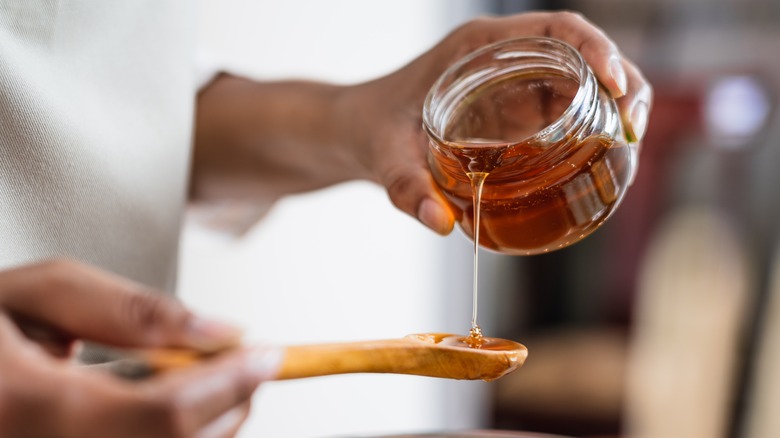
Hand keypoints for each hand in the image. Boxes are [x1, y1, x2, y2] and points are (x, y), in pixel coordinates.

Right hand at [0, 260, 280, 437]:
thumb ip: (131, 311)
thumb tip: (221, 332)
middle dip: (229, 403)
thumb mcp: (38, 293)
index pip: (162, 416)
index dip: (228, 384)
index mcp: (28, 410)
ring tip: (199, 376)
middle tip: (242, 362)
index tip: (268, 354)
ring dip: (210, 421)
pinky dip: (177, 433)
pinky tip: (166, 402)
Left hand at [343, 11, 652, 234]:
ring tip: (629, 151)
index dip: (597, 47)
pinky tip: (603, 164)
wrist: (357, 132)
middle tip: (633, 130)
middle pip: (584, 53)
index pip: (555, 28)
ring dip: (616, 109)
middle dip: (623, 83)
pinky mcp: (516, 112)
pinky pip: (567, 112)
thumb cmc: (370, 130)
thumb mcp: (384, 157)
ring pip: (583, 83)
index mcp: (478, 47)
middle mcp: (504, 58)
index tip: (614, 83)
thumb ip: (407, 188)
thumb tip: (442, 223)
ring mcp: (513, 84)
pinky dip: (593, 132)